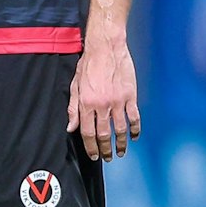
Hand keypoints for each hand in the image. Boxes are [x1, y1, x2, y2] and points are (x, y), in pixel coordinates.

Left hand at [70, 34, 140, 160]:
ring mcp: (118, 101)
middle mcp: (102, 105)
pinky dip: (135, 129)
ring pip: (120, 129)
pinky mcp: (131, 96)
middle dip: (105, 149)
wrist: (106, 49)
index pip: (87, 132)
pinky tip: (134, 136)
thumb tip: (70, 127)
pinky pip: (134, 117)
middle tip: (106, 157)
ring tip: (120, 152)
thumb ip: (73, 108)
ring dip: (120, 144)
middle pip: (103, 134)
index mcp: (86, 103)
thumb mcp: (75, 86)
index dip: (90, 147)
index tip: (93, 155)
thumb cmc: (88, 65)